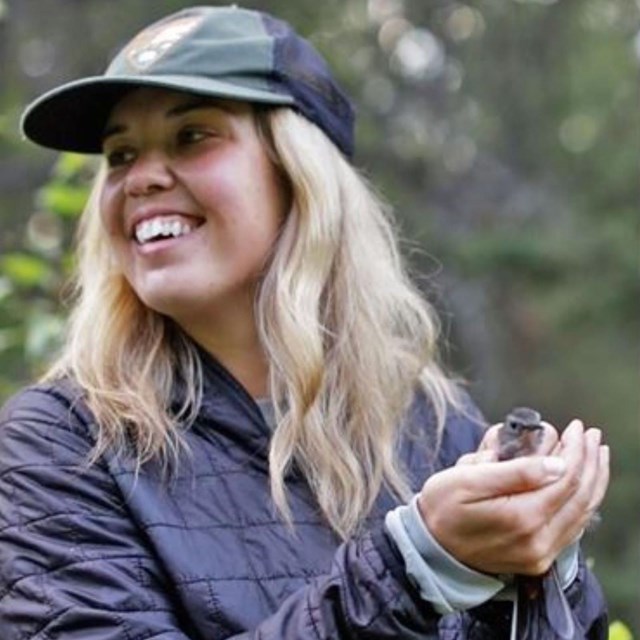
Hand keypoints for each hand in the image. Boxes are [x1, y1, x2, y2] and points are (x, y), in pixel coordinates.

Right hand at [417, 419, 608, 575]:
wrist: (431, 548)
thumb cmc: (442, 506)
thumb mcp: (467, 479)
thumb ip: (514, 472)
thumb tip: (558, 464)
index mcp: (521, 517)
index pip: (566, 478)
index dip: (576, 450)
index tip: (577, 427)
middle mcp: (537, 540)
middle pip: (581, 495)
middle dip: (590, 460)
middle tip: (592, 435)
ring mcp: (539, 553)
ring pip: (582, 513)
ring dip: (593, 480)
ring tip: (596, 454)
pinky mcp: (537, 558)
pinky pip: (572, 529)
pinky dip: (583, 503)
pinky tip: (584, 485)